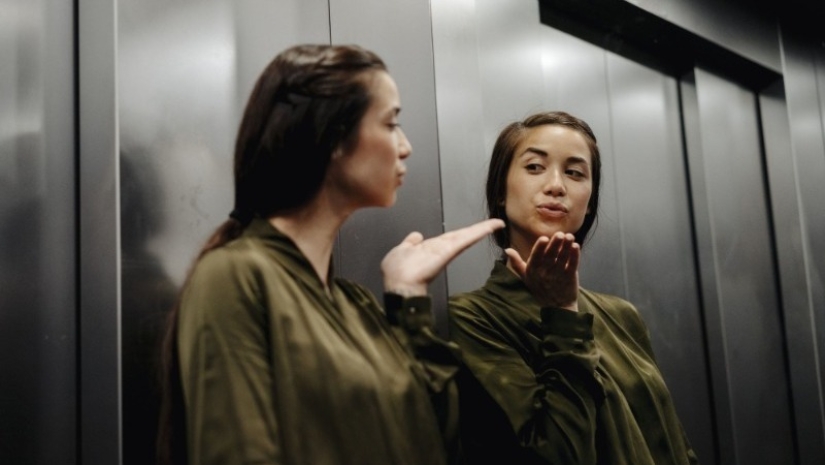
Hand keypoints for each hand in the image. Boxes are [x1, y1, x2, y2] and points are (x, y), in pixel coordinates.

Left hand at [381, 219, 504, 295]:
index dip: (462, 233)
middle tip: (495, 223)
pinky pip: (466, 238)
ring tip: (497, 223)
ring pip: (466, 236)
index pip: (450, 238)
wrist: (399, 285)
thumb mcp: (401, 251)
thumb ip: (410, 243)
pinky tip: (491, 225)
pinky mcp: (450, 251)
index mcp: (431, 249)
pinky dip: (479, 231)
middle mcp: (441, 249)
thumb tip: (417, 236)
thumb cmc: (397, 273)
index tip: (473, 229)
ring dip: (482, 229)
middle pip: (462, 236)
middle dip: (478, 229)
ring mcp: (446, 250)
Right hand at [505, 232, 579, 311]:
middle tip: (560, 234)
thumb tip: (507, 250)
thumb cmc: (539, 288)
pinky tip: (576, 246)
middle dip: (555, 244)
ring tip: (570, 236)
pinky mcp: (570, 277)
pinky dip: (575, 256)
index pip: (535, 257)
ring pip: (562, 258)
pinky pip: (572, 265)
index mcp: (533, 270)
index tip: (544, 238)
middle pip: (550, 256)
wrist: (556, 307)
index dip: (540, 248)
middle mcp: (545, 272)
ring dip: (566, 247)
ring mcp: (558, 275)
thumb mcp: (525, 277)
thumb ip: (516, 263)